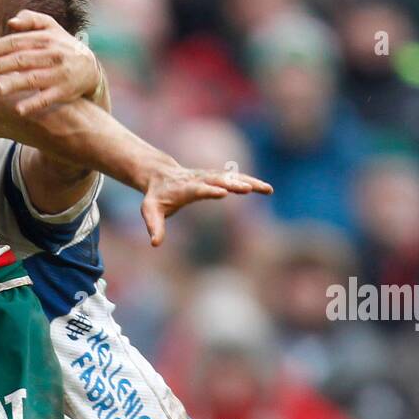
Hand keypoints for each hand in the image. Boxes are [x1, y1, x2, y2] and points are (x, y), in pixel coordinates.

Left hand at [0, 10, 101, 115]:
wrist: (89, 68)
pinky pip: (47, 98)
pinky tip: (19, 110)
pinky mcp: (64, 91)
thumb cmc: (62, 47)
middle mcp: (52, 54)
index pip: (16, 41)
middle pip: (20, 59)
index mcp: (45, 38)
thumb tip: (11, 22)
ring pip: (33, 78)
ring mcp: (58, 73)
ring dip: (13, 84)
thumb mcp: (51, 28)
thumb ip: (31, 21)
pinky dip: (34, 104)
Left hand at [140, 163, 272, 246]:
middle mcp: (199, 179)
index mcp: (183, 188)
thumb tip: (155, 243)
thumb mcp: (150, 211)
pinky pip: (236, 178)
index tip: (223, 193)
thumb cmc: (156, 197)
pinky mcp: (217, 177)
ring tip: (268, 189)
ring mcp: (209, 177)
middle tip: (248, 189)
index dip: (208, 191)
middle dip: (233, 184)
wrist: (160, 175)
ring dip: (249, 182)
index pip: (197, 189)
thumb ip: (154, 226)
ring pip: (232, 178)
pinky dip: (251, 182)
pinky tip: (266, 189)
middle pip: (219, 180)